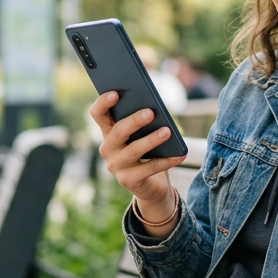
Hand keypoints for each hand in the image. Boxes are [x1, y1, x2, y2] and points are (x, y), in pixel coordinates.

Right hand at [89, 92, 184, 222]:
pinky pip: (149, 168)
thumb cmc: (148, 151)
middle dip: (134, 121)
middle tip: (150, 112)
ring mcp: (116, 166)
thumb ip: (144, 120)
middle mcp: (108, 148)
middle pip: (118, 131)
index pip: (98, 114)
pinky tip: (180, 154)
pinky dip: (167, 161)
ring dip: (151, 140)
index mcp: (108, 131)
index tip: (114, 93)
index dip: (103, 103)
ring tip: (167, 131)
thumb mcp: (143, 134)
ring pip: (134, 150)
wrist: (150, 185)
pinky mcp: (128, 181)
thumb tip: (155, 108)